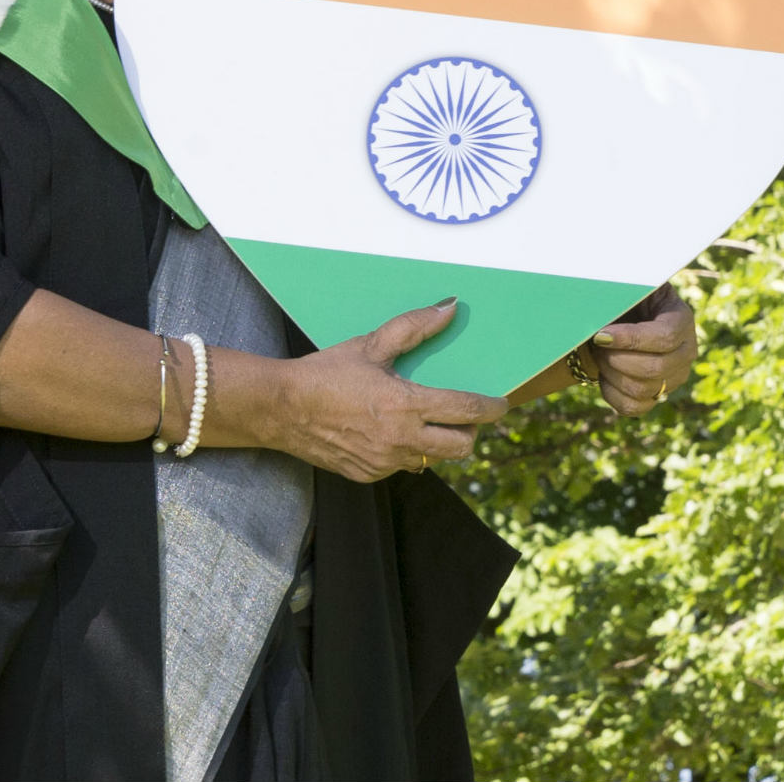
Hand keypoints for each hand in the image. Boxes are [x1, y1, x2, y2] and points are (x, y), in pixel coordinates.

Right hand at [275, 299, 510, 482]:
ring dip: (436, 444)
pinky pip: (402, 467)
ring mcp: (385, 462)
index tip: (501, 404)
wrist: (282, 408)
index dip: (490, 408)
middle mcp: (400, 440)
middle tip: (462, 416)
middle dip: (470, 432)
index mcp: (405, 405)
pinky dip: (405, 452)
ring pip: (432, 461)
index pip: (466, 411)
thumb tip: (449, 308)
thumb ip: (414, 327)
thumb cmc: (326, 372)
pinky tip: (389, 433)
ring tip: (424, 423)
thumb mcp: (371, 344)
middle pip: (460, 447)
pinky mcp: (368, 475)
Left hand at [577, 284, 697, 416]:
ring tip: (600, 354)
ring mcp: (674, 377)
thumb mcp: (626, 288)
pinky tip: (604, 375)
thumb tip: (601, 312)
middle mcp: (686, 352)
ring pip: (642, 390)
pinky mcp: (657, 395)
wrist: (620, 317)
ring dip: (611, 373)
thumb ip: (620, 294)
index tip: (600, 334)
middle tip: (597, 342)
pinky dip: (612, 394)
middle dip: (616, 358)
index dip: (631, 339)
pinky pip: (634, 408)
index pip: (665, 337)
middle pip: (654, 368)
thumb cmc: (623, 297)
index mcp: (682, 320)